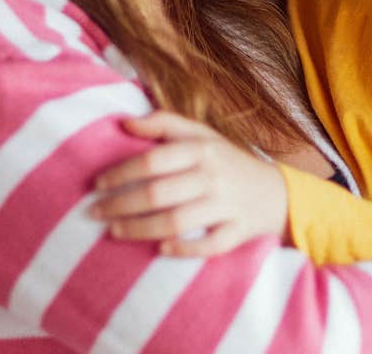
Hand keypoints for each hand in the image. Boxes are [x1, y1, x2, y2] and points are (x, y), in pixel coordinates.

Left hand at [90, 111, 289, 256]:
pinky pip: (208, 245)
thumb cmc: (227, 161)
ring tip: (114, 231)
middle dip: (120, 205)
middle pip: (158, 193)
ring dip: (140, 229)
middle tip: (95, 212)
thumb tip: (124, 123)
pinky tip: (161, 249)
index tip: (97, 183)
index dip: (120, 173)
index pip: (152, 160)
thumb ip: (164, 124)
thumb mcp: (202, 135)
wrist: (276, 193)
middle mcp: (213, 176)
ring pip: (176, 221)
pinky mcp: (237, 231)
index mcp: (202, 149)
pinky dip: (183, 249)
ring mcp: (226, 205)